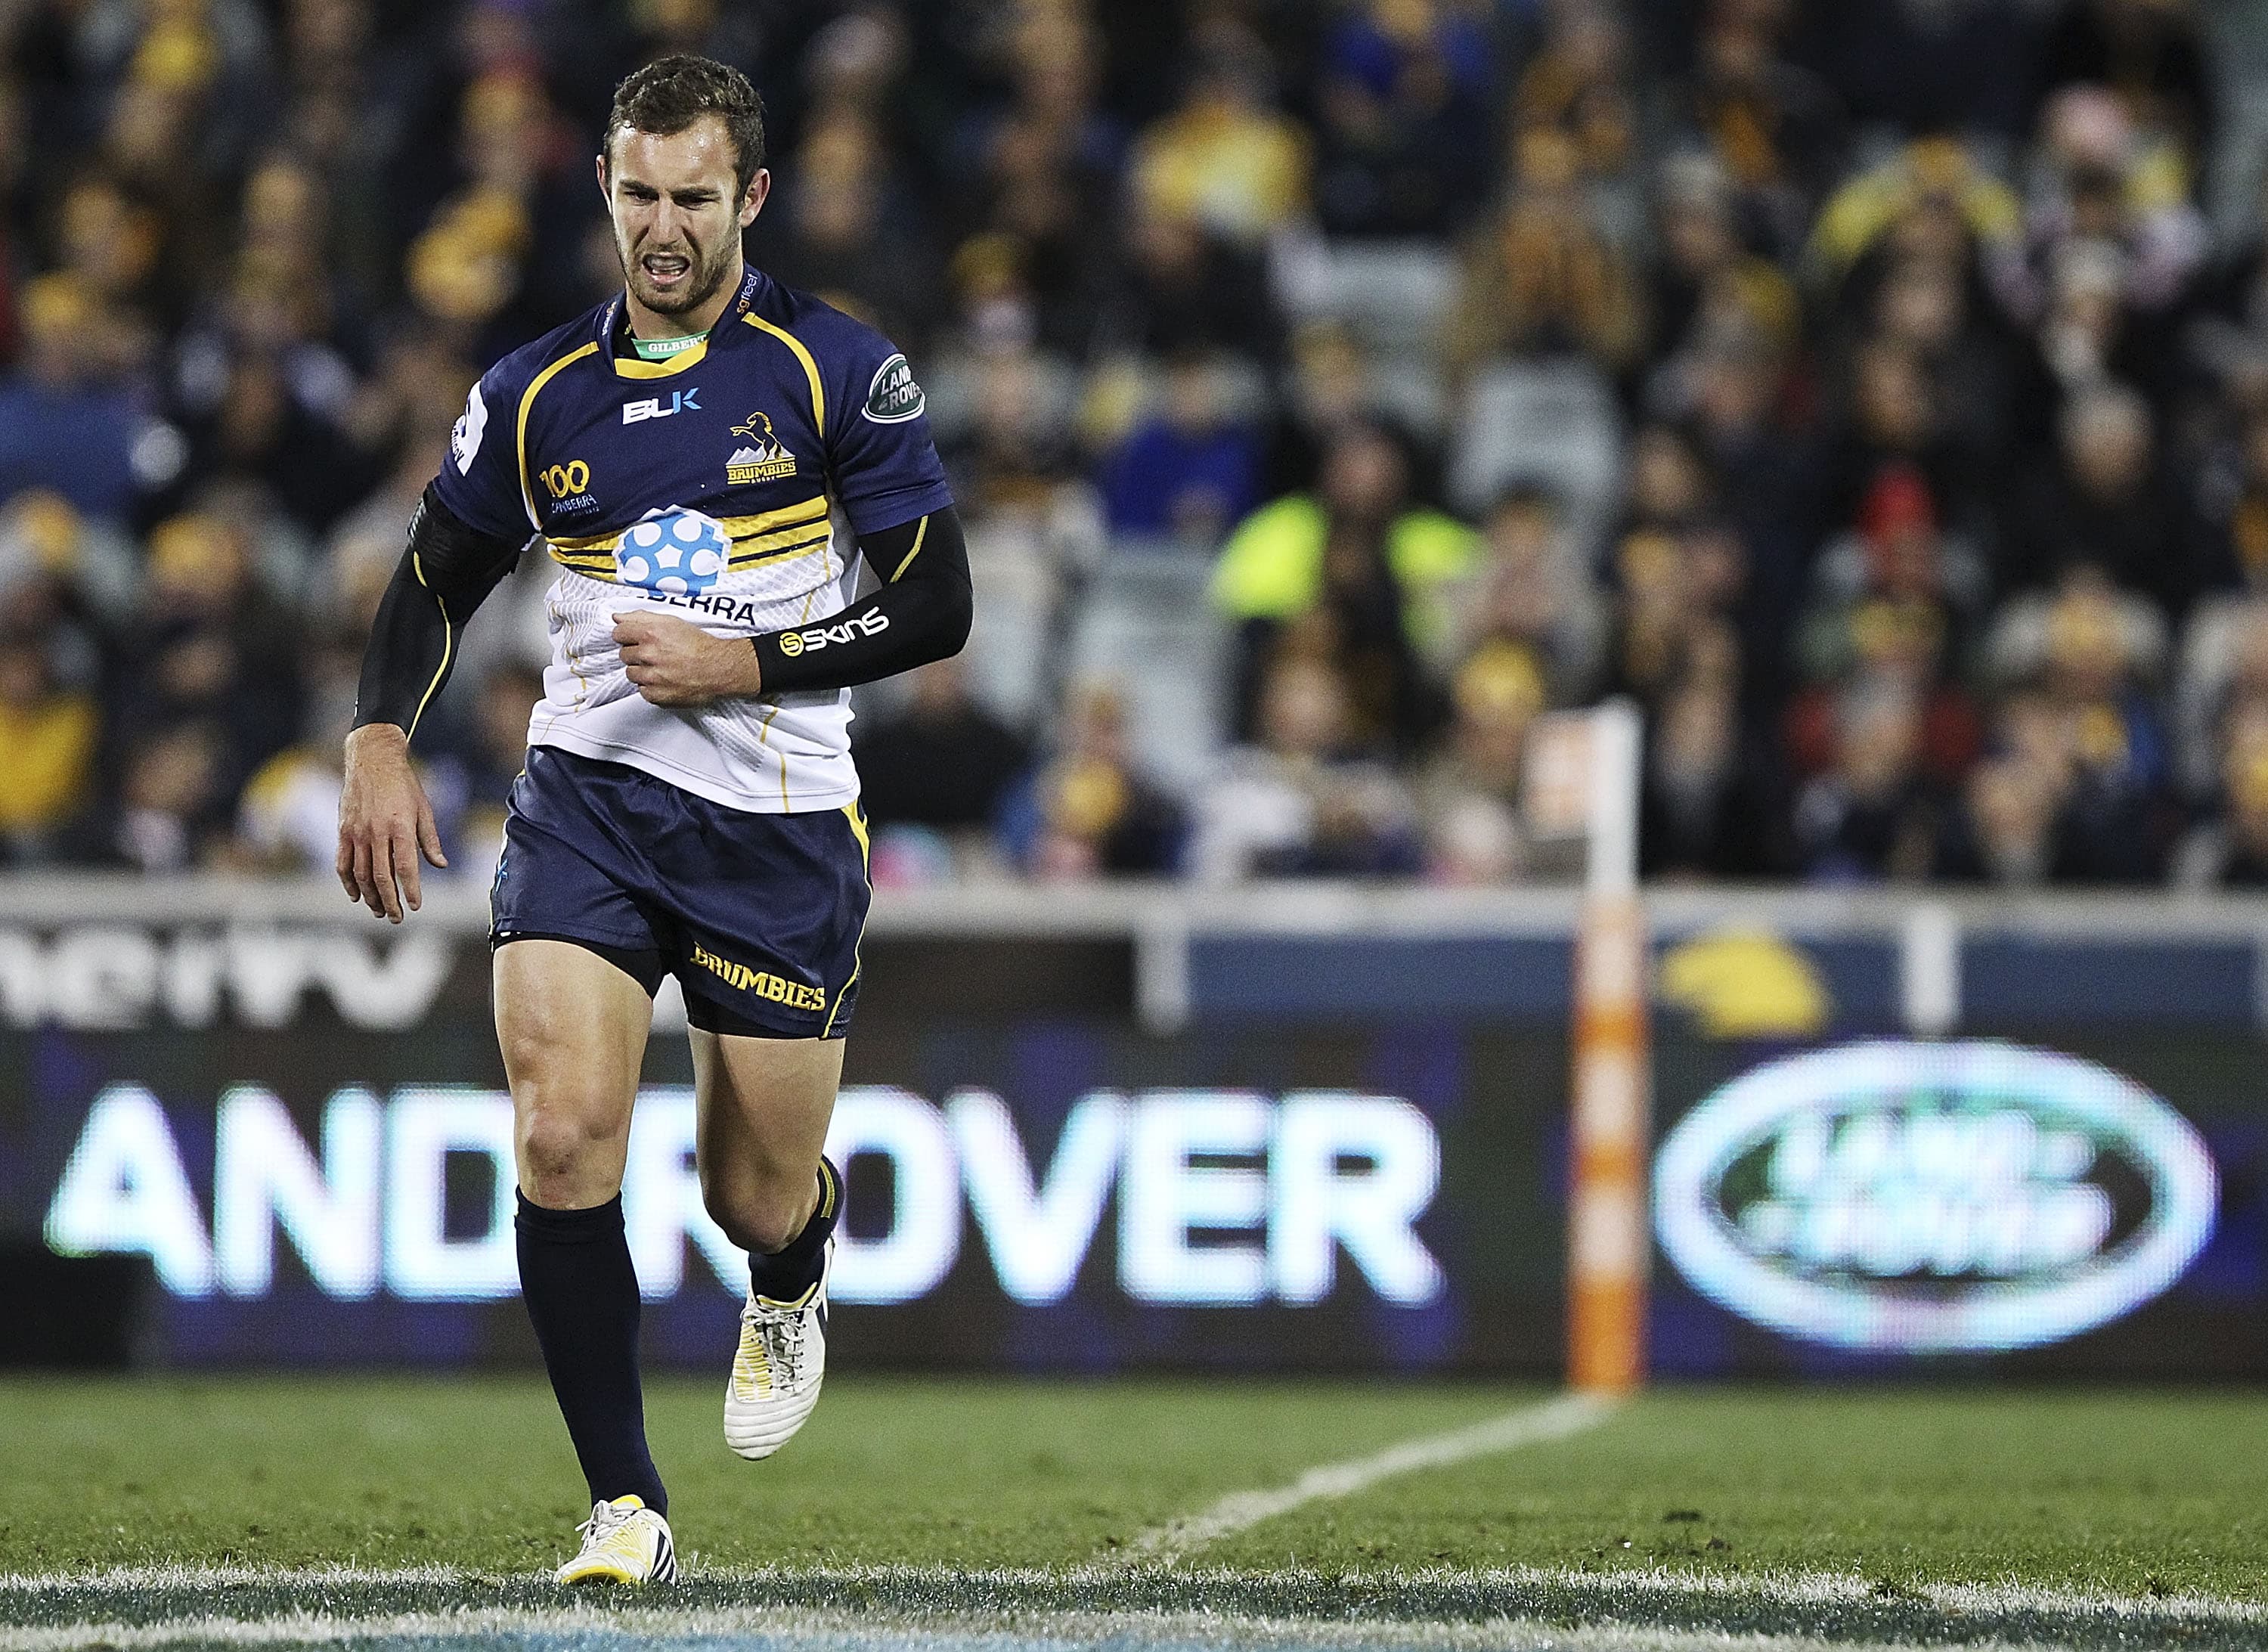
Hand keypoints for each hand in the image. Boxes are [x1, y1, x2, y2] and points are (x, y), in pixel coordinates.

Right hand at [336, 724, 447, 923]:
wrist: (372, 759)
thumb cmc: (403, 784)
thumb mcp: (424, 808)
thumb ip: (430, 839)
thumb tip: (440, 865)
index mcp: (400, 827)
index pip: (405, 867)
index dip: (410, 889)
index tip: (415, 906)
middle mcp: (376, 832)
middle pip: (382, 876)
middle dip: (390, 901)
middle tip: (397, 918)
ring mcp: (357, 833)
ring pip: (361, 874)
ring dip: (370, 896)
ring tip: (380, 911)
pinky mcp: (343, 831)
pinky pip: (343, 863)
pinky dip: (348, 882)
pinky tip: (356, 895)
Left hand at [613, 609, 761, 704]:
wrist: (719, 669)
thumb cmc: (700, 646)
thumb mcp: (672, 622)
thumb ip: (641, 617)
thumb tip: (618, 618)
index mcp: (650, 633)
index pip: (618, 633)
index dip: (627, 636)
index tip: (635, 639)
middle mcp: (648, 654)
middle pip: (624, 654)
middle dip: (637, 654)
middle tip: (655, 654)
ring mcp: (651, 677)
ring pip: (631, 674)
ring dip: (643, 671)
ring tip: (662, 668)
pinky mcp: (656, 695)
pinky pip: (642, 691)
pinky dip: (651, 687)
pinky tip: (665, 680)